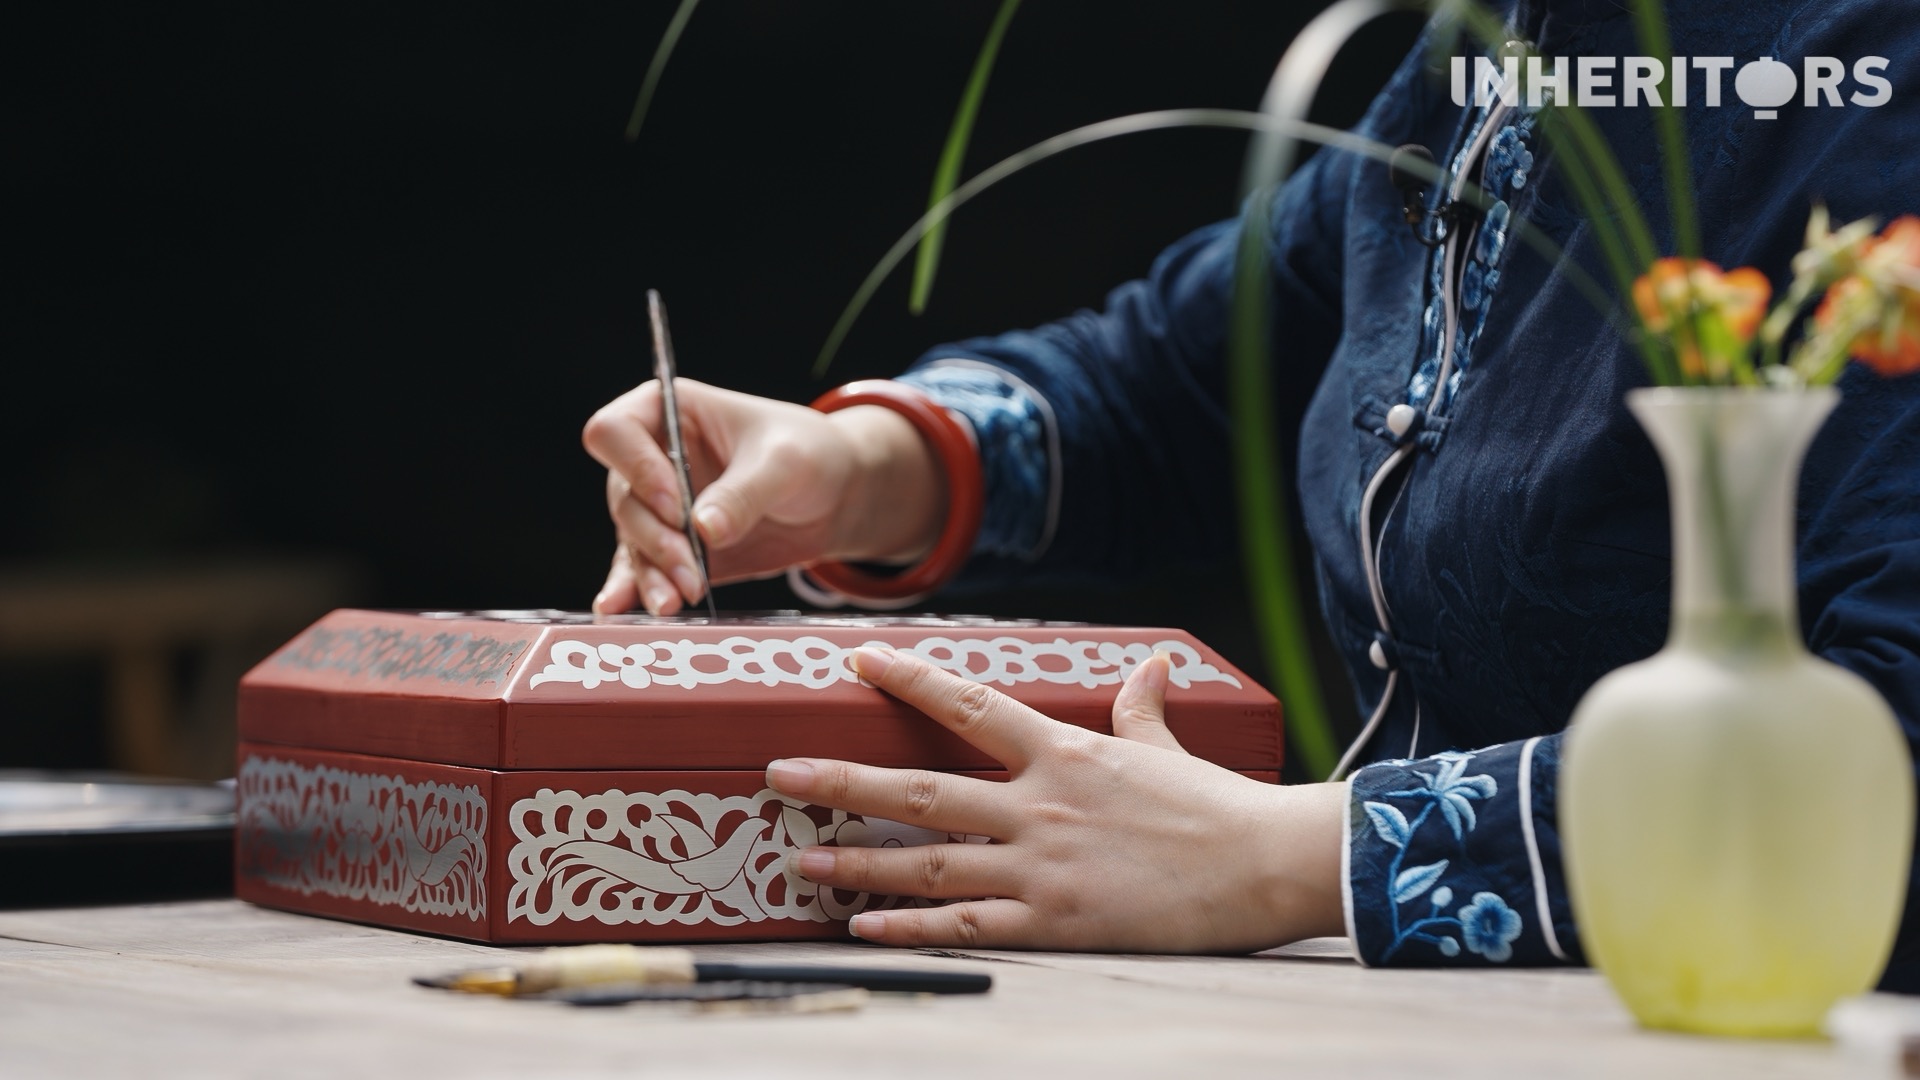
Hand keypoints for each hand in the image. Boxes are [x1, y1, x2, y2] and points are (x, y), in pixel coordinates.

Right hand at [581, 379, 945, 614]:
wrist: (834, 495)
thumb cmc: (807, 453)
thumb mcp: (784, 462)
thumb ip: (744, 493)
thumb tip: (703, 531)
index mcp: (667, 412)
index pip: (615, 432)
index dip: (636, 469)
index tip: (676, 506)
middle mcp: (651, 458)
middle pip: (623, 498)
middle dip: (656, 539)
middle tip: (691, 571)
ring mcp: (658, 507)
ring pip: (632, 541)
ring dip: (652, 574)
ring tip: (675, 603)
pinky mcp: (672, 550)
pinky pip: (643, 571)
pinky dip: (635, 591)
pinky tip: (619, 610)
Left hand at [765, 646, 1348, 953]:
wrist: (1264, 864)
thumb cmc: (1218, 805)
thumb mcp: (1169, 746)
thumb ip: (1142, 708)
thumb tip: (1149, 667)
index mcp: (1063, 752)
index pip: (967, 704)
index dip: (907, 680)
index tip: (857, 661)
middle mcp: (1038, 805)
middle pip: (920, 787)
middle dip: (842, 778)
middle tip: (780, 773)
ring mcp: (1041, 866)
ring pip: (927, 861)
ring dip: (857, 860)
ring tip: (800, 858)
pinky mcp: (1053, 922)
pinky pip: (965, 926)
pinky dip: (908, 927)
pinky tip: (863, 927)